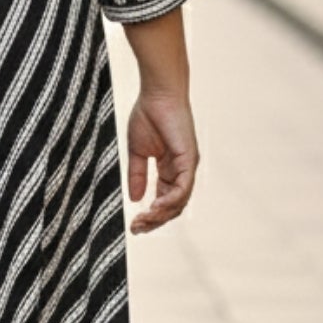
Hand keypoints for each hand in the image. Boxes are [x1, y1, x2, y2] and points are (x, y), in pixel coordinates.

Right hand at [126, 90, 199, 233]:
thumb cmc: (148, 116)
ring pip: (179, 201)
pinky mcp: (189, 160)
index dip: (150, 215)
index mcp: (170, 169)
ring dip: (161, 214)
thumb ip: (138, 175)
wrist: (157, 95)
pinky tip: (155, 208)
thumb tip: (135, 198)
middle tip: (137, 228)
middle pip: (173, 206)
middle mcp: (181, 171)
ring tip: (144, 220)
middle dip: (155, 220)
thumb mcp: (138, 152)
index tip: (134, 224)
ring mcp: (187, 167)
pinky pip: (183, 188)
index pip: (164, 200)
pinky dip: (170, 200)